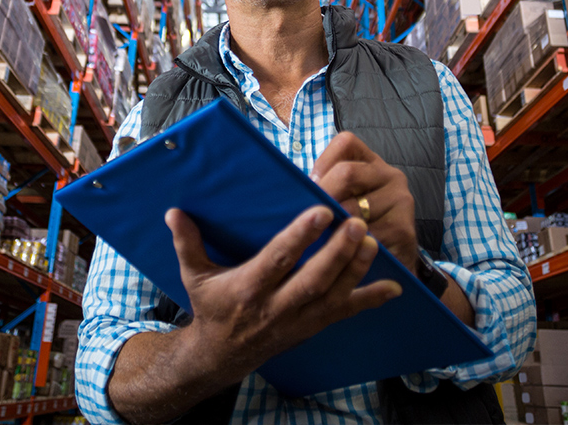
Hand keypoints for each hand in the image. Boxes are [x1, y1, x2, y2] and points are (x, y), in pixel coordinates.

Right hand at [164, 205, 401, 385]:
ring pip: (333, 296)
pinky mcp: (313, 326)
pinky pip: (345, 314)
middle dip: (337, 252)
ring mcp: (298, 320)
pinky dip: (370, 300)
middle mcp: (276, 306)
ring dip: (355, 269)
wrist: (222, 355)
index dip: (299, 236)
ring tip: (372, 240)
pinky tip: (394, 287)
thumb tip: (174, 212)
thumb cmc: (211, 307)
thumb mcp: (194, 276)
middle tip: (357, 223)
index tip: (320, 211)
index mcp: (248, 288)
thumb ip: (187, 243)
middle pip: (313, 279)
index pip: (277, 260)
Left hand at [311, 132, 417, 269]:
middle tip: (310, 218)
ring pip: (353, 208)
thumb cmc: (357, 230)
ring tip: (322, 240)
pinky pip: (365, 236)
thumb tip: (291, 189)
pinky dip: (347, 248)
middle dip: (322, 197)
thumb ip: (323, 189)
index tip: (312, 187)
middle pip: (347, 173)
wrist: (391, 267)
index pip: (345, 143)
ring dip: (332, 227)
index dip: (322, 163)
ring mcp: (401, 202)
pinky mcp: (404, 230)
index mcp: (372, 163)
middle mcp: (391, 176)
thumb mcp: (342, 201)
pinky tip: (340, 255)